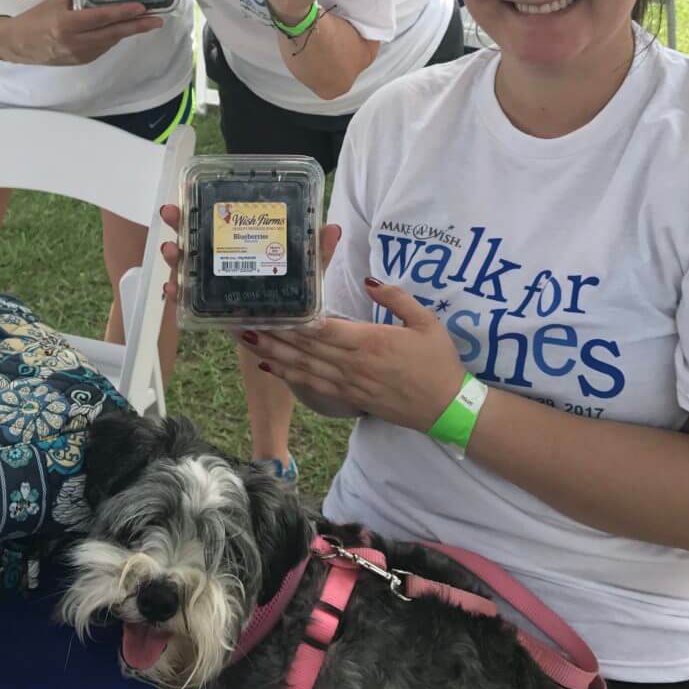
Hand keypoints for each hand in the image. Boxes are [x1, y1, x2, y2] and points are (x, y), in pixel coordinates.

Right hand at [0, 0, 162, 66]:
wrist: (18, 45)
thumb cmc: (35, 19)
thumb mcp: (54, 1)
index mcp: (66, 25)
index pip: (100, 18)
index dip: (122, 13)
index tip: (142, 8)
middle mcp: (76, 42)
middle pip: (113, 34)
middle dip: (137, 27)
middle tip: (157, 20)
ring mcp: (80, 54)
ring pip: (110, 41)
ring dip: (127, 31)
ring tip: (145, 21)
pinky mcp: (82, 61)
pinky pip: (103, 47)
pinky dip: (113, 37)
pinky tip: (121, 28)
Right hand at [159, 204, 341, 305]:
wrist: (290, 333)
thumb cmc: (295, 294)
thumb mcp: (308, 270)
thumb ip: (318, 251)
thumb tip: (333, 228)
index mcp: (244, 243)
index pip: (220, 219)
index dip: (202, 204)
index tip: (188, 192)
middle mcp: (224, 259)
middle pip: (196, 237)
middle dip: (179, 223)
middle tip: (171, 213)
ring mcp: (215, 282)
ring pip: (188, 265)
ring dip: (175, 257)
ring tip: (171, 250)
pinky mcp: (213, 308)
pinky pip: (189, 301)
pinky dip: (178, 296)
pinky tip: (171, 290)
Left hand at [249, 280, 465, 433]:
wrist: (448, 408)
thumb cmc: (439, 362)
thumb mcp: (426, 322)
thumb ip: (397, 298)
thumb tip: (369, 280)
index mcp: (371, 342)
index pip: (324, 330)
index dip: (295, 322)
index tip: (270, 311)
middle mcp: (354, 364)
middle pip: (305, 348)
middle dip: (272, 335)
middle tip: (241, 322)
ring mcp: (349, 384)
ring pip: (303, 367)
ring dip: (273, 354)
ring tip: (246, 341)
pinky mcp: (350, 398)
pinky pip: (313, 385)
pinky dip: (289, 376)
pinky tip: (269, 367)